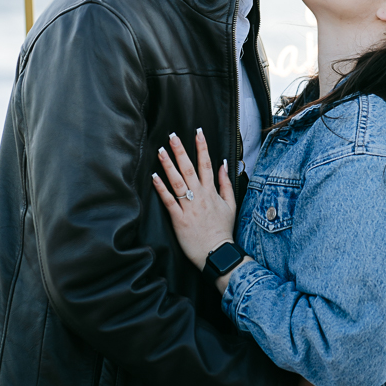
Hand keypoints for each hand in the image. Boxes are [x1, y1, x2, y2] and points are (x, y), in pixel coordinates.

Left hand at [152, 129, 235, 270]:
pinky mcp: (179, 219)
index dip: (202, 147)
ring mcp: (189, 207)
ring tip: (160, 151)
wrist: (218, 253)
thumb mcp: (231, 205)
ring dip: (169, 165)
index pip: (206, 165)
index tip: (197, 132)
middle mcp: (200, 196)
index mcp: (212, 192)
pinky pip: (169, 201)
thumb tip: (224, 164)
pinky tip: (154, 177)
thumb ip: (226, 184)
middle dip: (181, 151)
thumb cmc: (223, 230)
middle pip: (189, 169)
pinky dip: (162, 188)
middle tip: (172, 136)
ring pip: (177, 182)